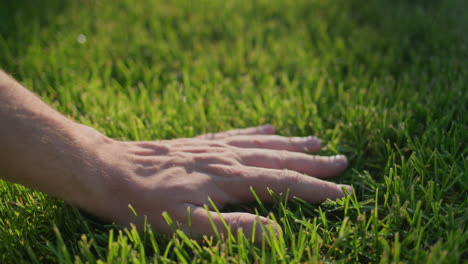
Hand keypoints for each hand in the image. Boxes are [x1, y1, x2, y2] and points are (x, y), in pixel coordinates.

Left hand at [83, 124, 349, 240]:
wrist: (112, 170)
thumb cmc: (146, 203)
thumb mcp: (186, 225)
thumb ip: (233, 228)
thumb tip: (277, 231)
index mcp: (229, 179)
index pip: (284, 184)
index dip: (317, 191)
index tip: (345, 194)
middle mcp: (228, 158)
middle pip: (281, 159)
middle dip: (314, 164)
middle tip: (344, 161)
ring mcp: (215, 147)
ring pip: (264, 144)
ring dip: (293, 145)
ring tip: (317, 142)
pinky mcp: (202, 143)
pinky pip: (238, 134)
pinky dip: (258, 132)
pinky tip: (270, 128)